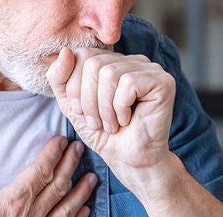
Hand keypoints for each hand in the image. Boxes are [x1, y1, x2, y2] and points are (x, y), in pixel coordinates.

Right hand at [0, 136, 97, 216]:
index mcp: (15, 201)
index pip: (41, 170)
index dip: (53, 153)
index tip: (62, 141)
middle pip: (58, 186)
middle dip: (71, 165)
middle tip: (80, 150)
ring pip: (67, 210)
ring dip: (82, 192)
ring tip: (93, 178)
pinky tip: (85, 214)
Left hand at [46, 47, 176, 172]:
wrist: (128, 160)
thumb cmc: (104, 134)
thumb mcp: (71, 104)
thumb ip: (60, 77)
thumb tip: (66, 50)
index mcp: (112, 61)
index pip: (82, 54)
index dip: (74, 87)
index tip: (82, 113)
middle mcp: (132, 60)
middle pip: (93, 63)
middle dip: (88, 100)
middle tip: (97, 123)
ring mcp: (149, 68)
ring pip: (109, 73)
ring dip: (104, 108)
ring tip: (112, 124)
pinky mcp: (162, 81)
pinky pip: (128, 83)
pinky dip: (121, 108)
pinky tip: (128, 120)